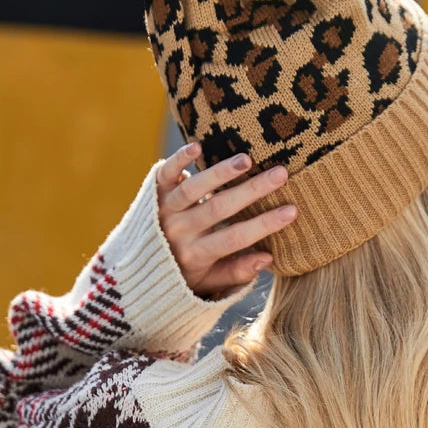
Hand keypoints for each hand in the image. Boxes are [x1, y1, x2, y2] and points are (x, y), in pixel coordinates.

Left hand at [155, 142, 297, 298]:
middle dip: (252, 191)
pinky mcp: (154, 190)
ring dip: (219, 173)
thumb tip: (268, 258)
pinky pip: (165, 174)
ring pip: (193, 189)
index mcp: (196, 254)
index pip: (235, 238)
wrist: (135, 265)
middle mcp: (179, 231)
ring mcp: (165, 209)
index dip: (265, 224)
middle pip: (218, 209)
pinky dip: (178, 160)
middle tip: (281, 174)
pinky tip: (198, 146)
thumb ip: (237, 271)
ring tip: (247, 160)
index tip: (293, 210)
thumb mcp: (209, 281)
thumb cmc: (184, 272)